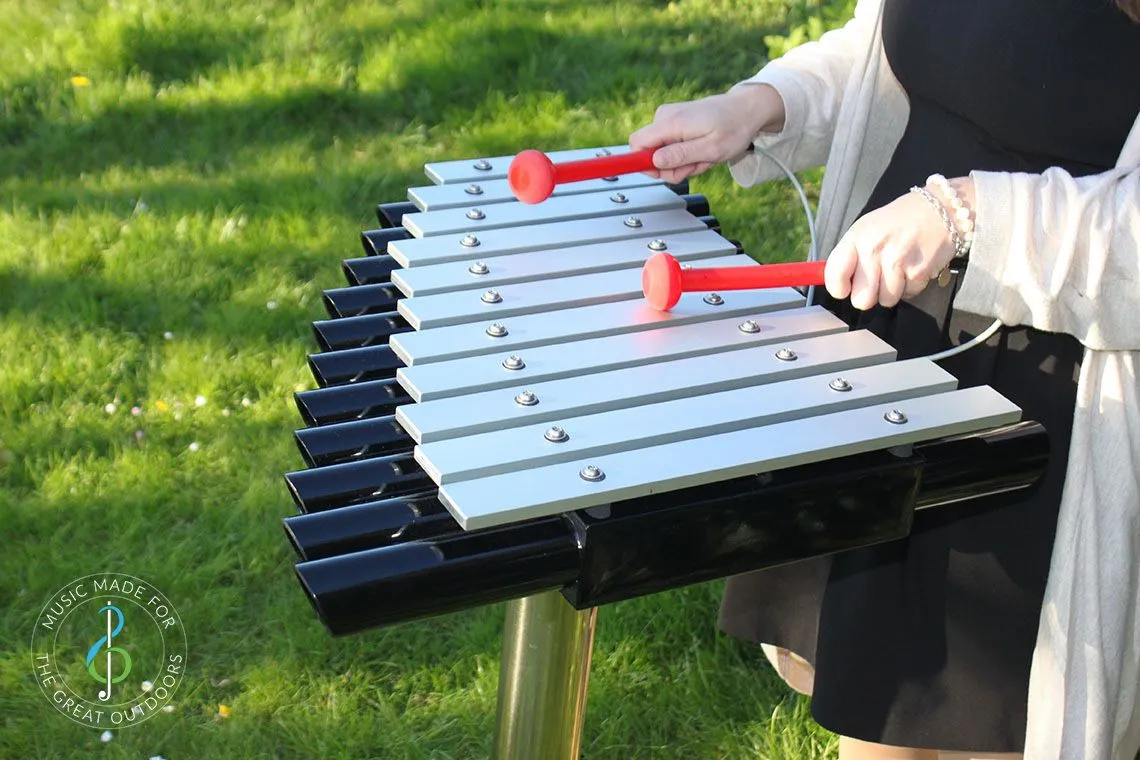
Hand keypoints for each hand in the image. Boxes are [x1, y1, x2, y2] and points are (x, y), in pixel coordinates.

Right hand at [628, 84, 785, 183]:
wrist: (746, 109)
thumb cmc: (734, 127)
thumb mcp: (711, 149)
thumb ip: (681, 155)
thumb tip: (654, 161)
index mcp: (671, 122)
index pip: (636, 144)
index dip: (641, 164)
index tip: (659, 173)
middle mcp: (665, 117)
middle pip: (649, 154)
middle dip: (672, 167)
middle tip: (697, 165)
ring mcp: (669, 119)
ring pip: (661, 154)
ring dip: (683, 163)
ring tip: (704, 156)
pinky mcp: (674, 123)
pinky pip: (670, 147)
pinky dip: (687, 155)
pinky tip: (702, 151)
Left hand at [824, 178, 974, 309]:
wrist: (942, 209)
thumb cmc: (900, 221)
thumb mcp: (867, 228)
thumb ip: (849, 256)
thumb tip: (835, 283)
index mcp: (857, 237)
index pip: (834, 275)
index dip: (838, 288)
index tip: (844, 288)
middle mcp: (874, 249)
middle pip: (861, 299)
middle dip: (869, 295)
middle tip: (877, 280)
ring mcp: (897, 262)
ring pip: (886, 301)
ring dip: (892, 290)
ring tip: (898, 268)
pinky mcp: (918, 272)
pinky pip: (907, 296)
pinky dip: (910, 287)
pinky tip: (912, 267)